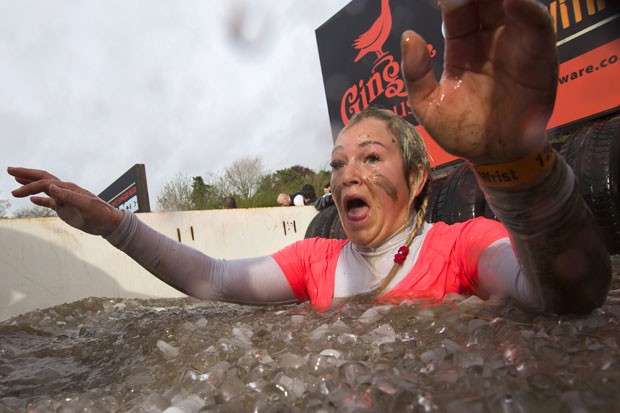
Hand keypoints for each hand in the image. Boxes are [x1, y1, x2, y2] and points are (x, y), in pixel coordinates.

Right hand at [8, 167, 123, 235]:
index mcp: (68, 188)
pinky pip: (49, 201)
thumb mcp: (87, 205)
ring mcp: (64, 199)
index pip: (45, 183)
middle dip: (26, 174)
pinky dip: (38, 199)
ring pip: (43, 188)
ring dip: (29, 184)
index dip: (30, 186)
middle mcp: (65, 191)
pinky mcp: (65, 208)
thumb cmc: (101, 213)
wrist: (109, 223)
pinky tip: (30, 199)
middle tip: (9, 169)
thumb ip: (70, 196)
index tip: (17, 192)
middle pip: (42, 179)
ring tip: (15, 179)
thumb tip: (52, 187)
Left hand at [401, 0, 557, 163]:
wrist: (493, 156)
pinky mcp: (539, 57)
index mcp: (462, 47)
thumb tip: (408, 36)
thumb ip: (416, 73)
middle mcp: (489, 40)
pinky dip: (529, 11)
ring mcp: (515, 45)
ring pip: (513, 6)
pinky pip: (538, 27)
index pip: (457, 11)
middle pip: (486, 1)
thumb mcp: (428, 105)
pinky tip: (515, 2)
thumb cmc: (461, 130)